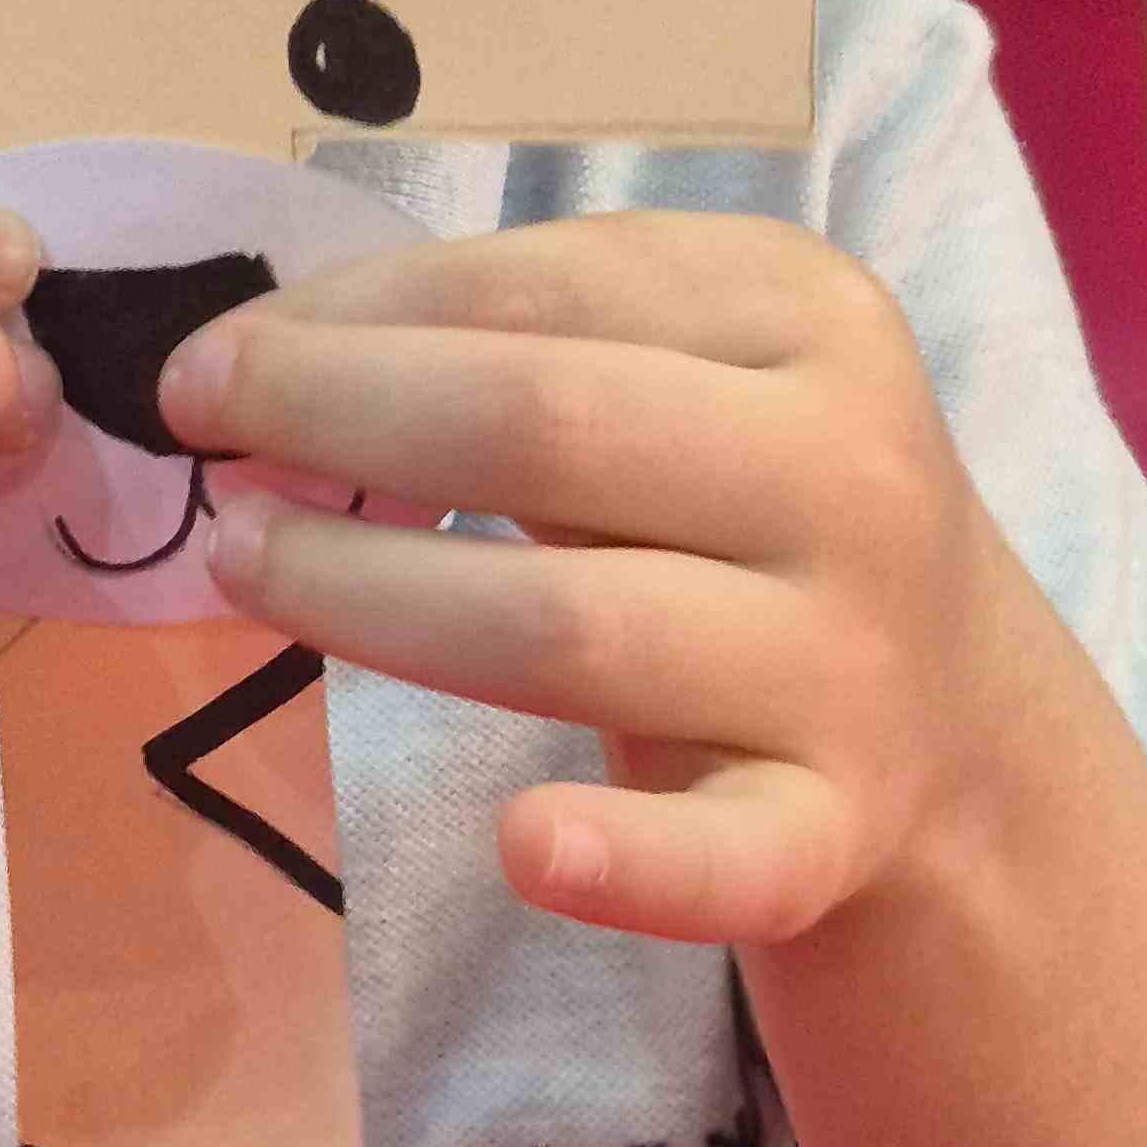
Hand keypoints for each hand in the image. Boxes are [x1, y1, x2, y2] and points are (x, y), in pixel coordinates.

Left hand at [157, 213, 1042, 954]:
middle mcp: (848, 472)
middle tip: (200, 437)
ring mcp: (849, 659)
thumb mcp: (683, 366)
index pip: (535, 283)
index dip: (350, 314)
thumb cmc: (743, 497)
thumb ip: (512, 339)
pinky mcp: (834, 828)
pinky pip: (721, 856)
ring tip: (244, 562)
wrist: (946, 708)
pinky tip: (521, 844)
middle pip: (543, 428)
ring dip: (369, 593)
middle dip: (335, 417)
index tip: (212, 356)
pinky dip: (625, 862)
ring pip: (571, 627)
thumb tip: (262, 349)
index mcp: (806, 312)